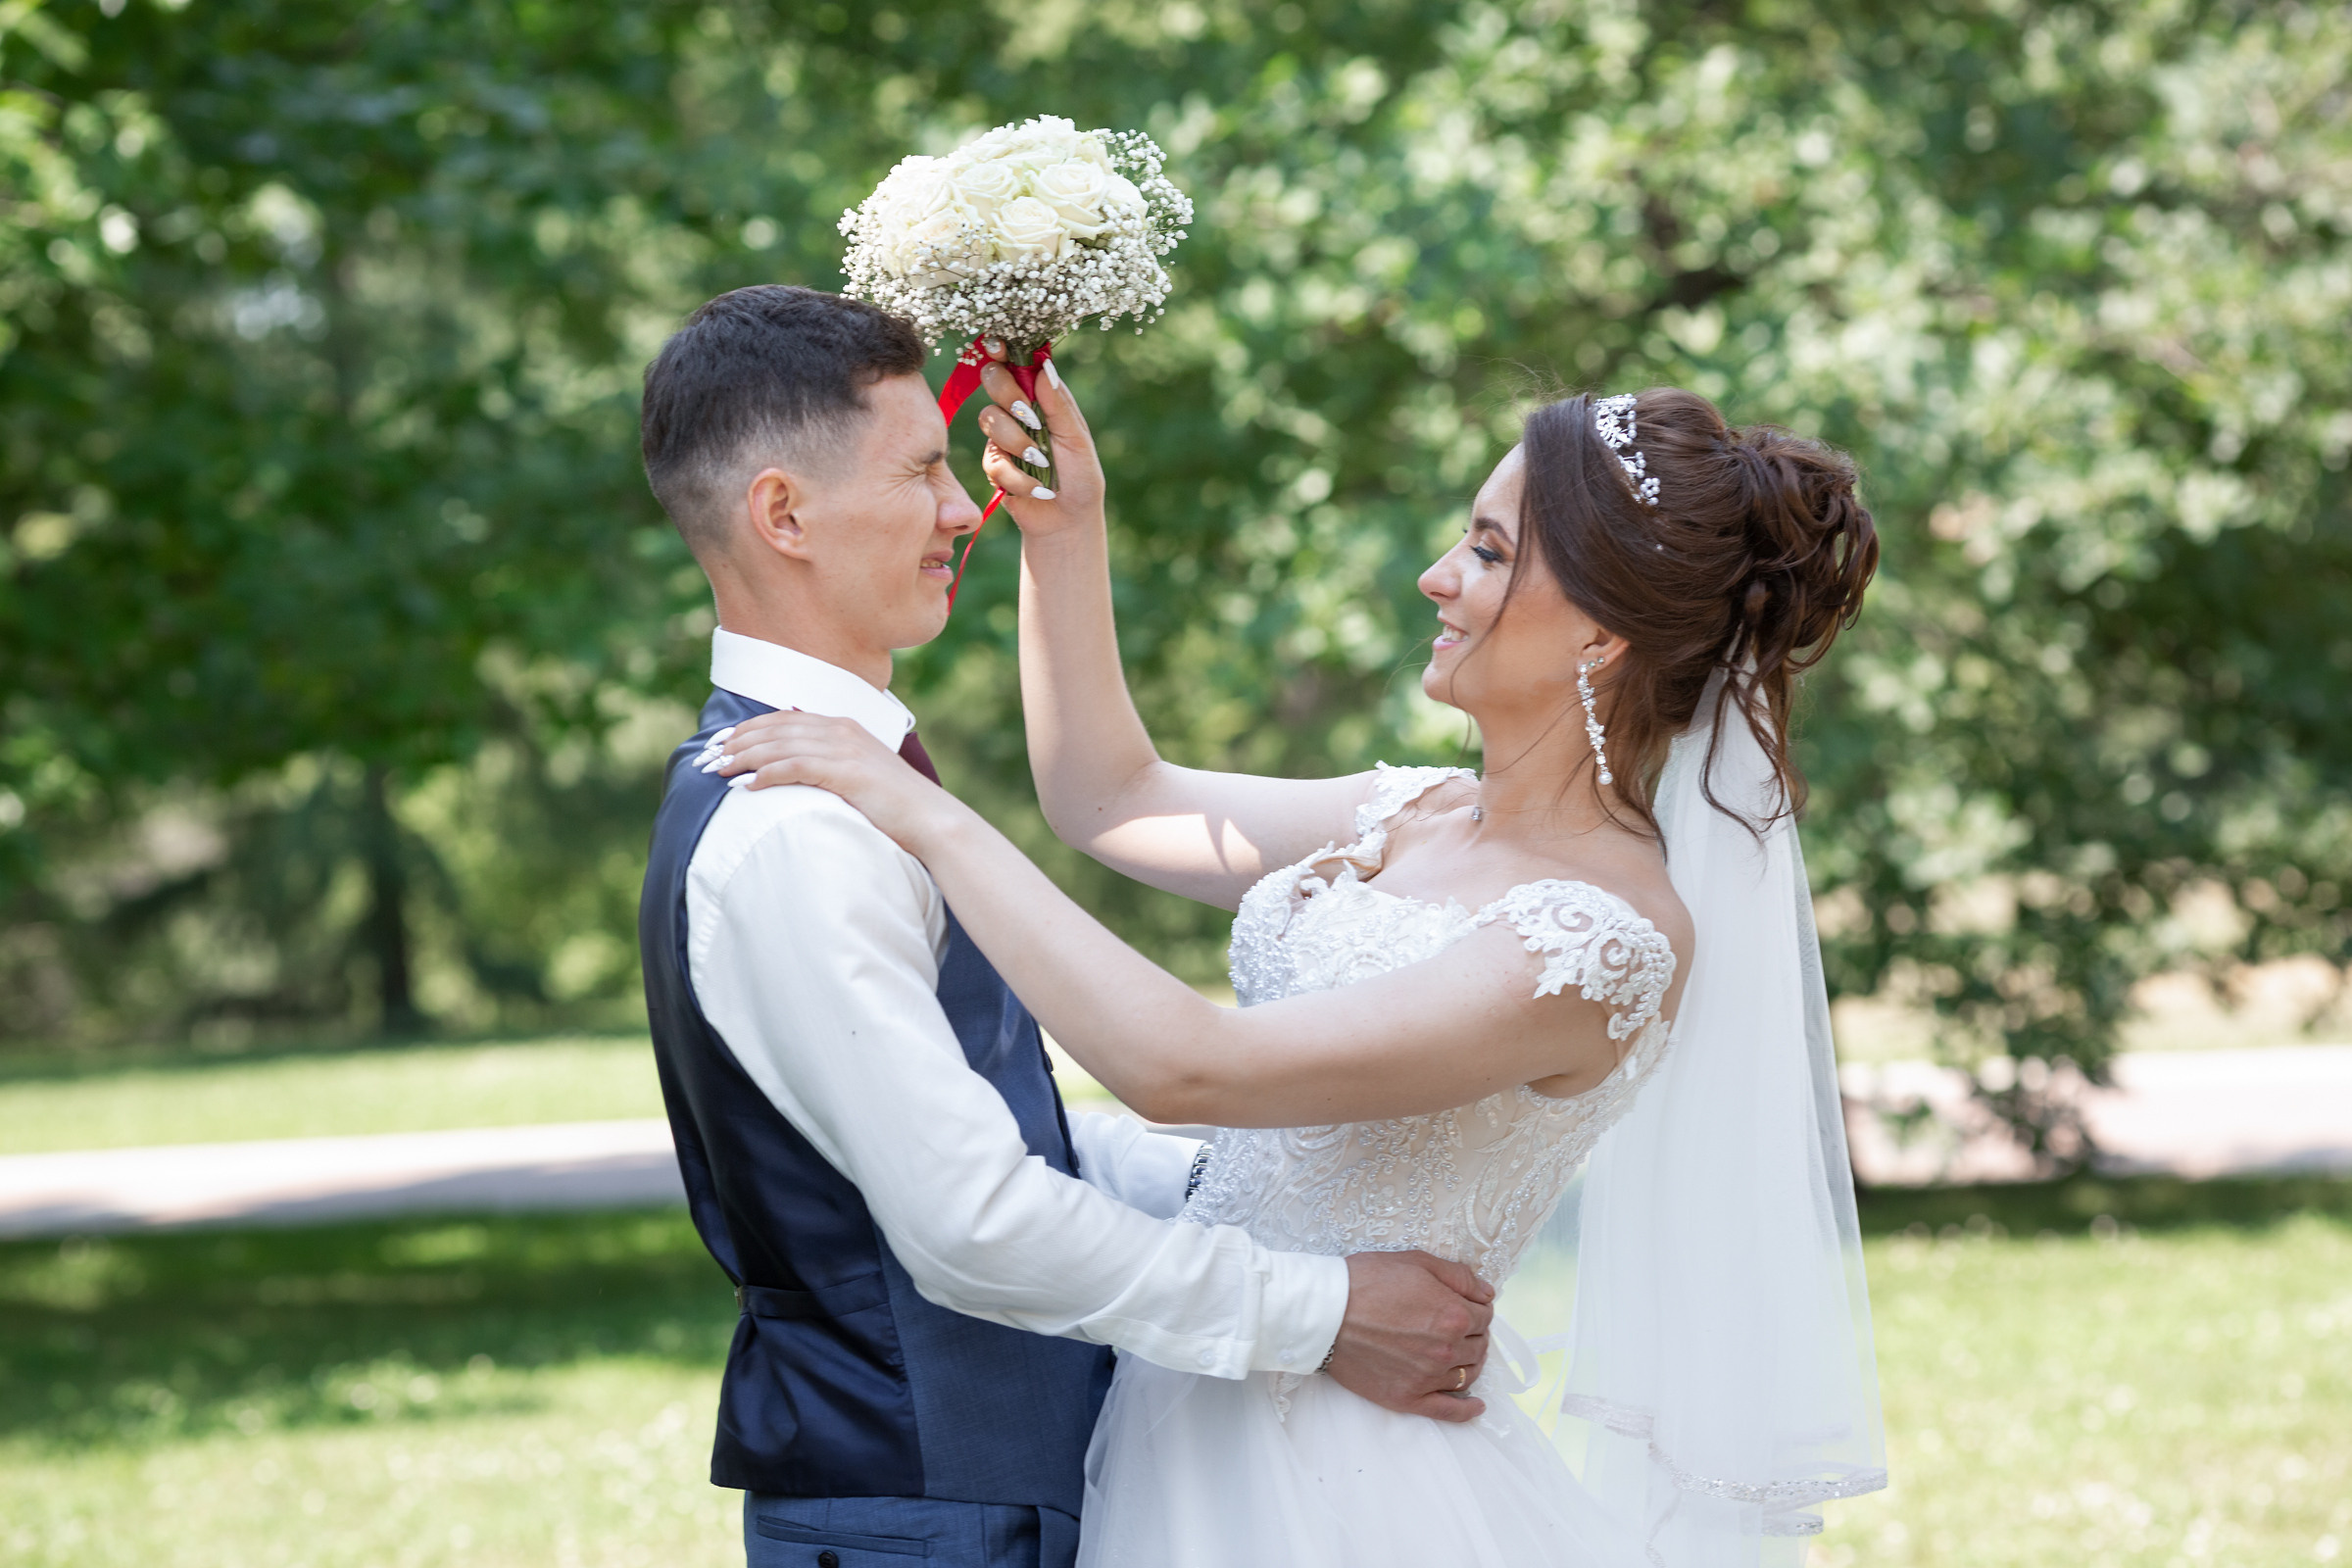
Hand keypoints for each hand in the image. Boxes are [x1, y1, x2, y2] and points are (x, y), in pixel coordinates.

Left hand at [712, 710, 963, 853]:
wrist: (930, 819)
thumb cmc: (894, 805)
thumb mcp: (858, 775)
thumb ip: (829, 764)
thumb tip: (794, 767)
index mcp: (843, 727)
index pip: (784, 719)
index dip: (749, 728)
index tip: (721, 742)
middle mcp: (841, 730)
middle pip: (776, 728)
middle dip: (738, 741)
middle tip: (709, 756)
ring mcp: (845, 748)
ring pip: (780, 744)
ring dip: (745, 757)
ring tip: (720, 770)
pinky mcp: (846, 771)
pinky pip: (796, 766)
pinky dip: (768, 774)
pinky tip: (748, 786)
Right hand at [974, 342, 1102, 539]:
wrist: (1069, 521)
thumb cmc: (1081, 477)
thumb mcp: (1076, 439)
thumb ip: (1058, 405)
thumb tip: (1044, 367)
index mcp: (1042, 396)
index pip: (1017, 363)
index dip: (1003, 350)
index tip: (997, 346)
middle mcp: (1019, 410)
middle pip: (992, 379)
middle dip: (1008, 395)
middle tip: (1029, 417)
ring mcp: (1003, 436)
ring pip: (989, 418)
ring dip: (1017, 442)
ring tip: (1041, 462)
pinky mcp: (994, 464)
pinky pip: (993, 460)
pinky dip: (1017, 478)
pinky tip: (1038, 489)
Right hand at [1326, 1250, 1496, 1423]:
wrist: (1324, 1312)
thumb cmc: (1366, 1281)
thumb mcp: (1416, 1262)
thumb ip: (1460, 1277)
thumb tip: (1488, 1294)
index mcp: (1453, 1315)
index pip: (1484, 1316)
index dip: (1477, 1309)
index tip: (1466, 1306)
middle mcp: (1446, 1349)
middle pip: (1479, 1346)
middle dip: (1475, 1334)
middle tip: (1459, 1326)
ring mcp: (1428, 1378)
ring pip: (1467, 1374)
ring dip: (1470, 1362)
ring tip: (1461, 1353)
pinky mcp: (1407, 1398)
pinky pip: (1448, 1410)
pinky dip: (1466, 1410)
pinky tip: (1477, 1406)